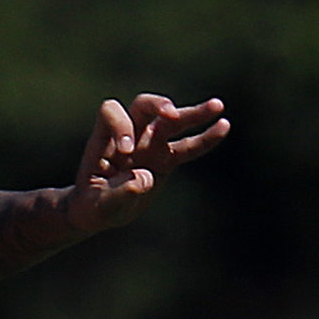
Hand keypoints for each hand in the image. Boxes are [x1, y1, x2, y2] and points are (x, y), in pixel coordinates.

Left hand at [67, 93, 229, 232]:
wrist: (101, 212)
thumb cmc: (94, 206)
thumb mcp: (100, 206)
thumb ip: (118, 193)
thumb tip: (144, 179)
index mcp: (104, 140)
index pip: (112, 113)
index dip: (121, 125)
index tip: (127, 151)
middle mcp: (128, 135)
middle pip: (144, 106)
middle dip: (158, 106)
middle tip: (171, 115)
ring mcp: (149, 144)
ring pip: (172, 121)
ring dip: (193, 114)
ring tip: (217, 106)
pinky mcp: (165, 158)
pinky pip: (188, 146)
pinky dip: (205, 137)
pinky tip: (224, 126)